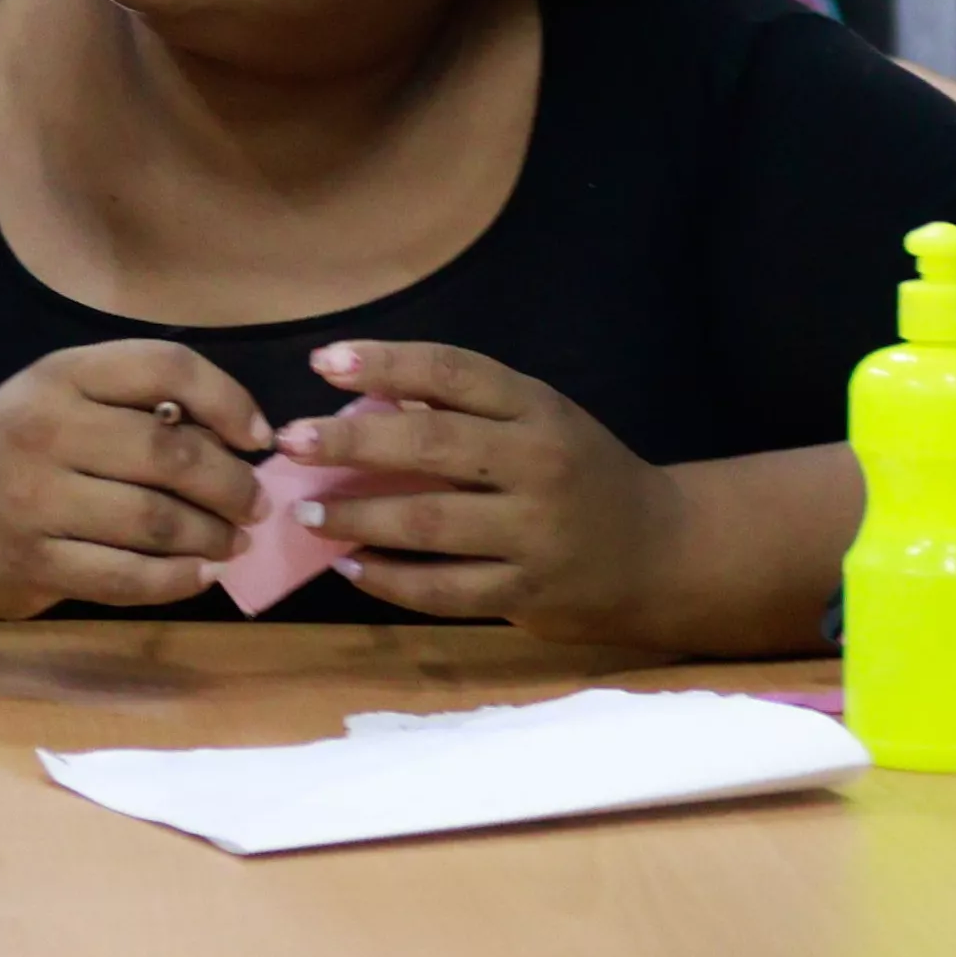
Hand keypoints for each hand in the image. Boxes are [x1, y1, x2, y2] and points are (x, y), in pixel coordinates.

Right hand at [0, 341, 269, 618]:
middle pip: (170, 452)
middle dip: (232, 483)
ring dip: (213, 535)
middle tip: (256, 503)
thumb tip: (237, 439)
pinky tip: (201, 575)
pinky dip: (177, 579)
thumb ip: (134, 403)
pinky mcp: (35, 565)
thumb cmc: (14, 449)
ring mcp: (36, 502)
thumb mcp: (60, 398)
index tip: (257, 436)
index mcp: (61, 375)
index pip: (166, 366)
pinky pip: (127, 578)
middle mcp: (46, 430)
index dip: (228, 399)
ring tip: (235, 541)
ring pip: (156, 521)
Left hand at [270, 339, 690, 648]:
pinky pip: (443, 590)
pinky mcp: (527, 593)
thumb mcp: (540, 423)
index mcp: (539, 410)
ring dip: (357, 516)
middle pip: (433, 443)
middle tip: (291, 442)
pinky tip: (349, 566)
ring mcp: (534, 533)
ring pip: (429, 522)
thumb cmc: (583, 476)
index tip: (324, 362)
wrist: (663, 552)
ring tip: (306, 512)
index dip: (386, 362)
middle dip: (351, 442)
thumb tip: (371, 393)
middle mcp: (538, 464)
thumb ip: (469, 409)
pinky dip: (389, 579)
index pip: (454, 373)